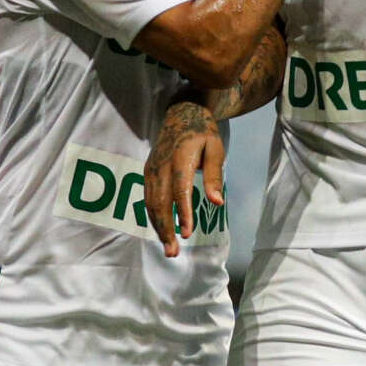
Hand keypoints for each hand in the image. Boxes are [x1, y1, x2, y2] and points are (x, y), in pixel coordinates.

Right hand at [142, 100, 223, 258]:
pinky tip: (162, 230)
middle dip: (166, 229)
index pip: (180, 190)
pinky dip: (153, 216)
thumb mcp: (216, 150)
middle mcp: (162, 165)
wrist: (181, 113)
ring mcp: (152, 169)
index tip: (187, 232)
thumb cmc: (203, 133)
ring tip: (168, 248)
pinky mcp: (148, 171)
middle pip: (161, 202)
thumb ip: (215, 176)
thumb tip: (217, 202)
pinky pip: (148, 198)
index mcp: (180, 158)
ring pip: (151, 203)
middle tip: (173, 252)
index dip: (183, 212)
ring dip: (158, 227)